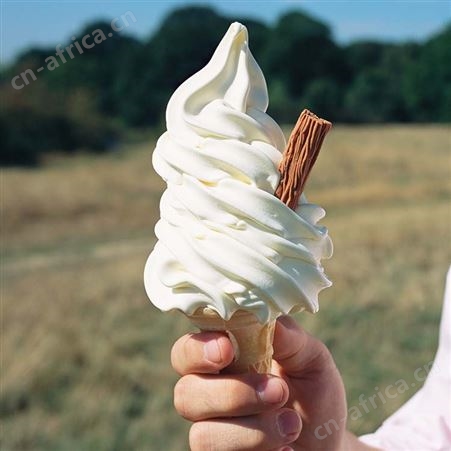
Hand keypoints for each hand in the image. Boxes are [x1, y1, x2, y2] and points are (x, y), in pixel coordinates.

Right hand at [171, 316, 355, 449]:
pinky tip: (287, 449)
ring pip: (203, 435)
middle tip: (278, 391)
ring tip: (293, 424)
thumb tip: (268, 318)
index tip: (228, 349)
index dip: (198, 350)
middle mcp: (208, 396)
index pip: (186, 351)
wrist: (328, 442)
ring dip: (253, 430)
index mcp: (221, 362)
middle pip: (186, 394)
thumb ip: (290, 339)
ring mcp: (213, 432)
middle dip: (233, 394)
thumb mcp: (311, 359)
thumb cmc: (313, 392)